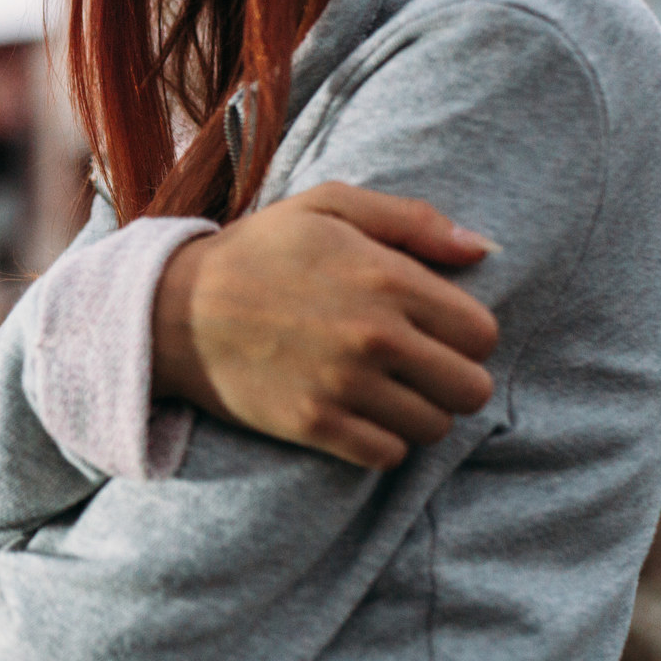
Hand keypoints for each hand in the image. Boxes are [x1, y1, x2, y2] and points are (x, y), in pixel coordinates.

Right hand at [151, 183, 499, 468]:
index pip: (483, 334)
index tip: (435, 329)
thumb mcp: (330, 205)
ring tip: (385, 388)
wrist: (174, 308)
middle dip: (453, 378)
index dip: (466, 333)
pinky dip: (382, 441)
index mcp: (388, 279)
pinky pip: (388, 455)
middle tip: (418, 366)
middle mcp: (376, 337)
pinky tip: (358, 412)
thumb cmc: (259, 250)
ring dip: (418, 411)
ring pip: (434, 428)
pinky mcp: (315, 425)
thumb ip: (413, 220)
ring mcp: (345, 386)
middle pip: (472, 389)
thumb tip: (485, 248)